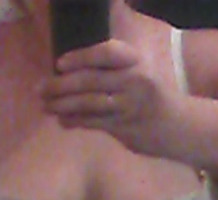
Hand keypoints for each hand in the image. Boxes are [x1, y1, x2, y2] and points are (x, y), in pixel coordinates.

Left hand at [41, 39, 180, 157]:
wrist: (177, 126)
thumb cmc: (151, 99)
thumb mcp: (138, 75)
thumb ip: (112, 71)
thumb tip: (72, 73)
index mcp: (136, 63)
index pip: (105, 53)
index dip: (80, 57)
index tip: (59, 64)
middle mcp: (134, 81)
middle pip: (90, 80)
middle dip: (60, 84)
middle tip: (39, 88)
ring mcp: (129, 105)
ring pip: (89, 103)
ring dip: (62, 104)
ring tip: (45, 106)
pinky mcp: (125, 128)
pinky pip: (94, 123)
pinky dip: (75, 121)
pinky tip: (63, 121)